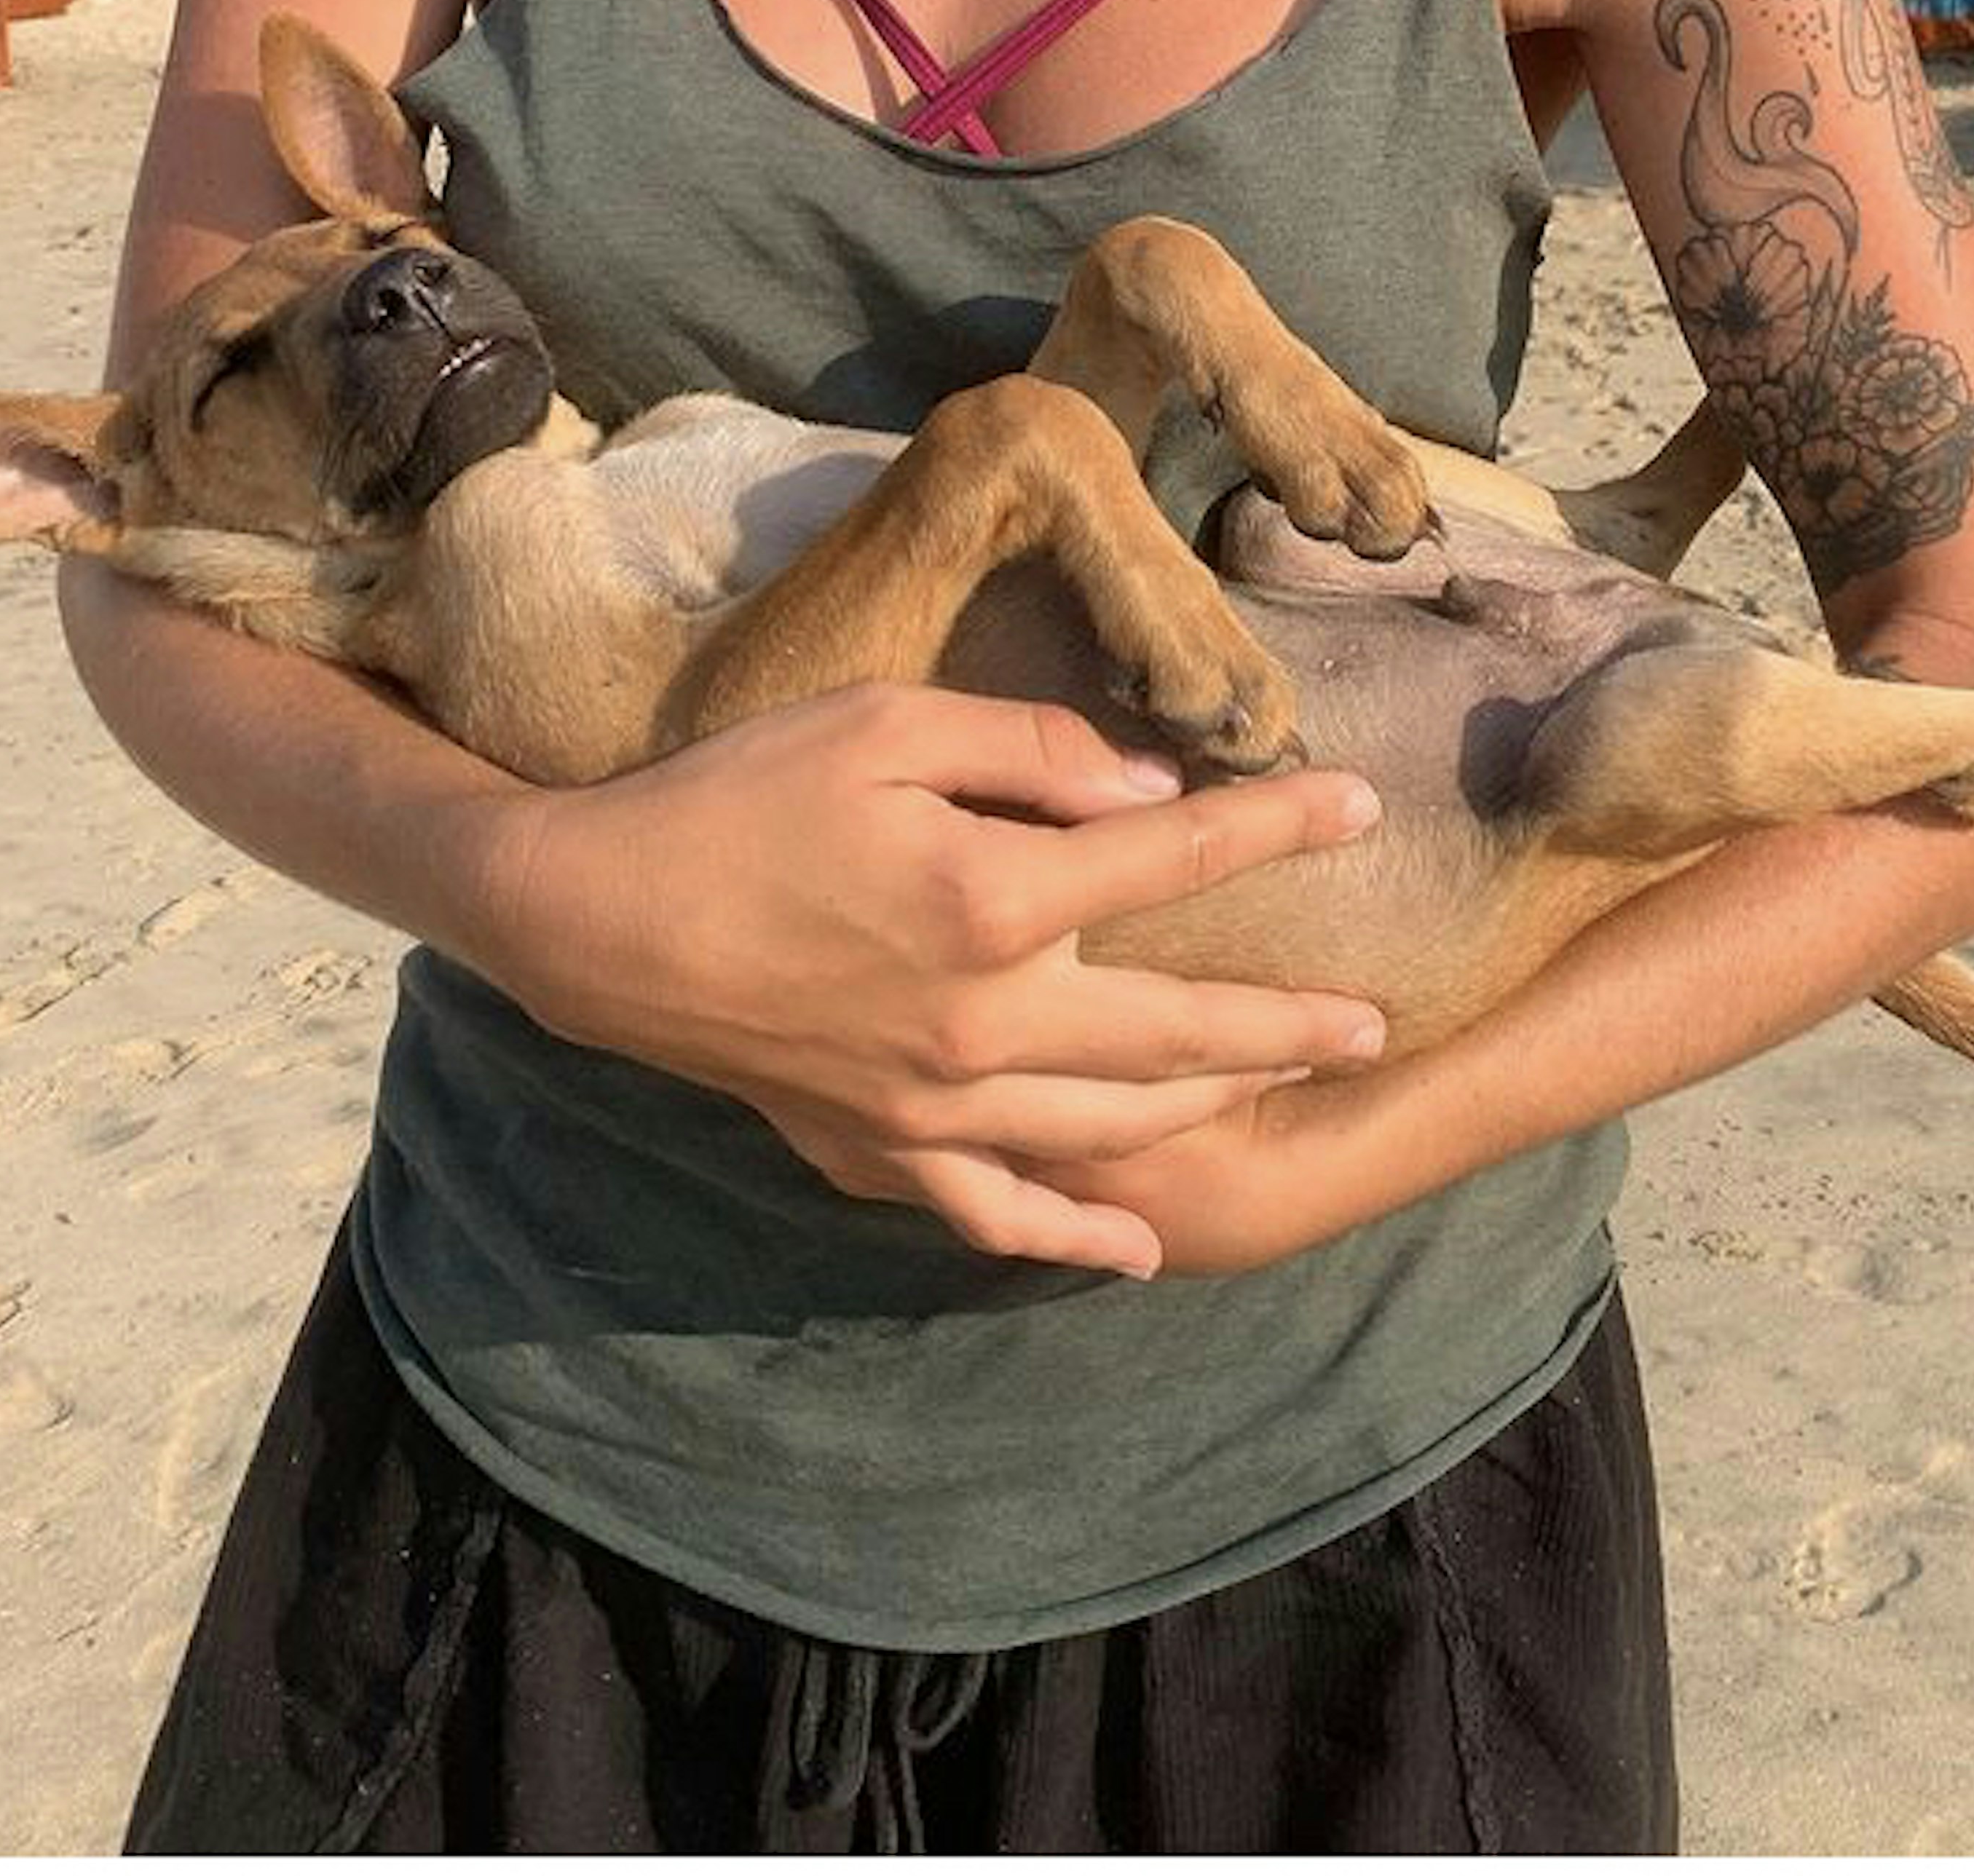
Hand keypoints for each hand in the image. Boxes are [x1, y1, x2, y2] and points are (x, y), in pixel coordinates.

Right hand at [470, 683, 1388, 1277]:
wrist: (599, 916)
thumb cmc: (741, 797)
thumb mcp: (884, 723)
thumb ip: (1028, 749)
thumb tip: (1146, 788)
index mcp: (989, 898)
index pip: (1172, 860)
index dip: (1276, 826)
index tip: (1359, 803)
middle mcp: (980, 1020)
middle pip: (1172, 1029)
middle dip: (1286, 1024)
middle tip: (1374, 1023)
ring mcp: (931, 1105)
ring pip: (1109, 1125)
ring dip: (1211, 1109)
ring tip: (1285, 1087)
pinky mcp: (877, 1152)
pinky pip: (997, 1215)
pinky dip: (1075, 1239)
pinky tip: (1139, 1250)